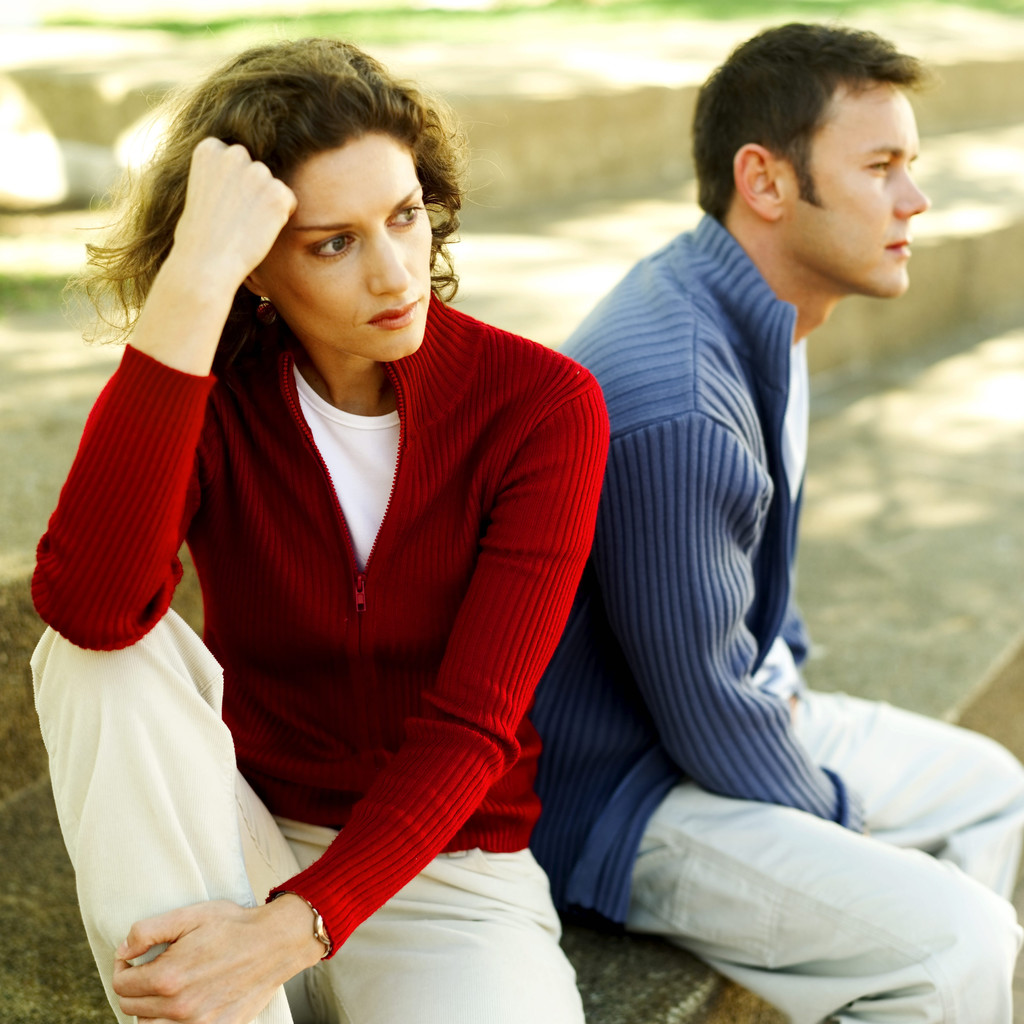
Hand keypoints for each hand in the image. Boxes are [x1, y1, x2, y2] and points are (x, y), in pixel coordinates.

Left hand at [112, 896, 323, 1023]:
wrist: (275, 943)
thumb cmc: (234, 926)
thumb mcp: (190, 916)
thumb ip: (148, 931)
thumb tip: (123, 951)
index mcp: (168, 977)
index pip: (122, 985)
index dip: (123, 967)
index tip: (133, 957)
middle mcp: (179, 1007)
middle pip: (131, 1009)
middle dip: (134, 987)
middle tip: (148, 969)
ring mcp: (198, 1023)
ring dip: (149, 1009)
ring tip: (164, 988)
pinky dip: (172, 1022)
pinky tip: (182, 1004)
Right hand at [171, 137, 296, 296]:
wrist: (205, 263)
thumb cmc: (198, 236)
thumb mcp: (199, 190)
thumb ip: (218, 174)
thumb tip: (241, 174)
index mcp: (209, 148)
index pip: (234, 158)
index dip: (231, 184)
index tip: (221, 204)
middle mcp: (234, 153)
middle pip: (255, 168)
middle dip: (251, 189)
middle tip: (235, 218)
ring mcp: (257, 172)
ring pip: (272, 185)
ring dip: (266, 204)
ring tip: (244, 226)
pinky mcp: (277, 193)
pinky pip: (289, 200)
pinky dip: (281, 217)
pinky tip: (259, 230)